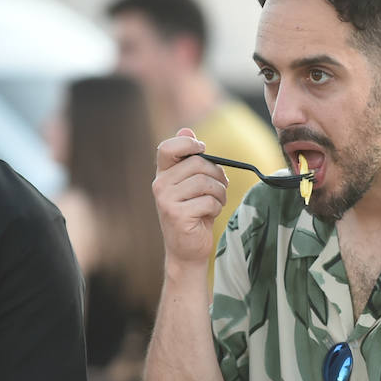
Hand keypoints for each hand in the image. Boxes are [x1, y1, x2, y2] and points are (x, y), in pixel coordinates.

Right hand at [153, 128, 227, 266]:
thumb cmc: (194, 214)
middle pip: (198, 164)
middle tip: (221, 188)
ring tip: (216, 202)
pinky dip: (216, 208)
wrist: (187, 250)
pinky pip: (208, 201)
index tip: (202, 149)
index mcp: (162, 174)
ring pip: (205, 182)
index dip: (187, 143)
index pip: (167, 147)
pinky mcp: (177, 215)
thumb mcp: (192, 185)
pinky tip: (210, 216)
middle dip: (217, 175)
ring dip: (220, 193)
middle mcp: (160, 185)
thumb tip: (186, 129)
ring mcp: (166, 200)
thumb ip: (190, 160)